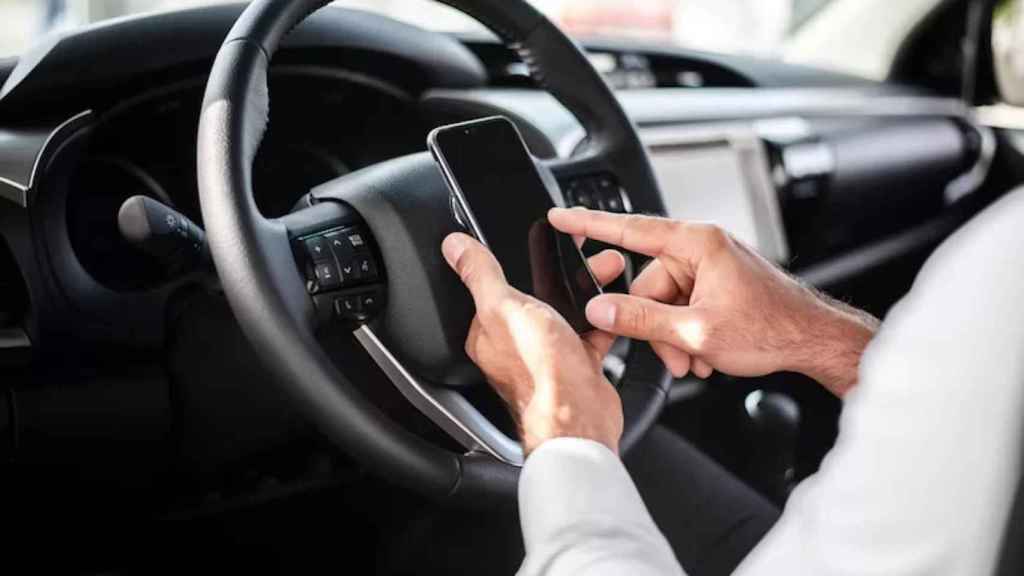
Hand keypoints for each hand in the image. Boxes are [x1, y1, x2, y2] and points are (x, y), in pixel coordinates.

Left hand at [442, 232, 625, 453]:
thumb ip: (479, 274)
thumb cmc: (538, 371)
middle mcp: (516, 345)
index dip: (513, 264)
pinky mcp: (578, 363)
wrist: (581, 416)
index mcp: (489, 333)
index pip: (493, 289)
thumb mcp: (503, 308)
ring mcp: (548, 354)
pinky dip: (603, 316)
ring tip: (603, 270)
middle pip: (536, 297)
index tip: (534, 243)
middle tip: (577, 256)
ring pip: (566, 311)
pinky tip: (613, 304)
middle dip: (560, 274)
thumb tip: (453, 247)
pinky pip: (591, 331)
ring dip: (586, 291)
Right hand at [549, 208, 878, 396]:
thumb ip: (641, 319)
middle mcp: (702, 248)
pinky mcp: (717, 284)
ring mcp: (710, 267)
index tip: (560, 217)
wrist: (814, 340)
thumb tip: (600, 310)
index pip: (629, 229)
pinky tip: (705, 354)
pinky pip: (683, 305)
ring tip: (696, 360)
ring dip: (672, 336)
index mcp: (696, 244)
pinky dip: (687, 333)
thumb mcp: (696, 330)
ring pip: (664, 301)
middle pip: (647, 283)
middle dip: (654, 325)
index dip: (588, 224)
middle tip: (675, 355)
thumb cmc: (773, 327)